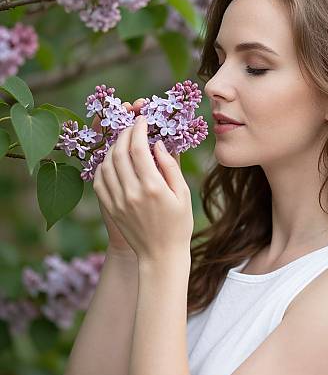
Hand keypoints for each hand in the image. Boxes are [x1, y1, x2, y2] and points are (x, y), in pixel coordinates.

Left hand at [92, 115, 193, 262]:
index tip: (142, 119)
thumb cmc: (178, 224)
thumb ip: (171, 167)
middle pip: (119, 152)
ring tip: (123, 141)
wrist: (160, 255)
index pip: (138, 148)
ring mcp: (118, 201)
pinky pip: (99, 181)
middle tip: (131, 125)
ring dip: (113, 147)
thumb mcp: (183, 194)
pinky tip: (112, 161)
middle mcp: (131, 192)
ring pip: (106, 164)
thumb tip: (158, 144)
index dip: (138, 128)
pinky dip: (103, 165)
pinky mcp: (110, 208)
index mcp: (153, 187)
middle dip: (124, 133)